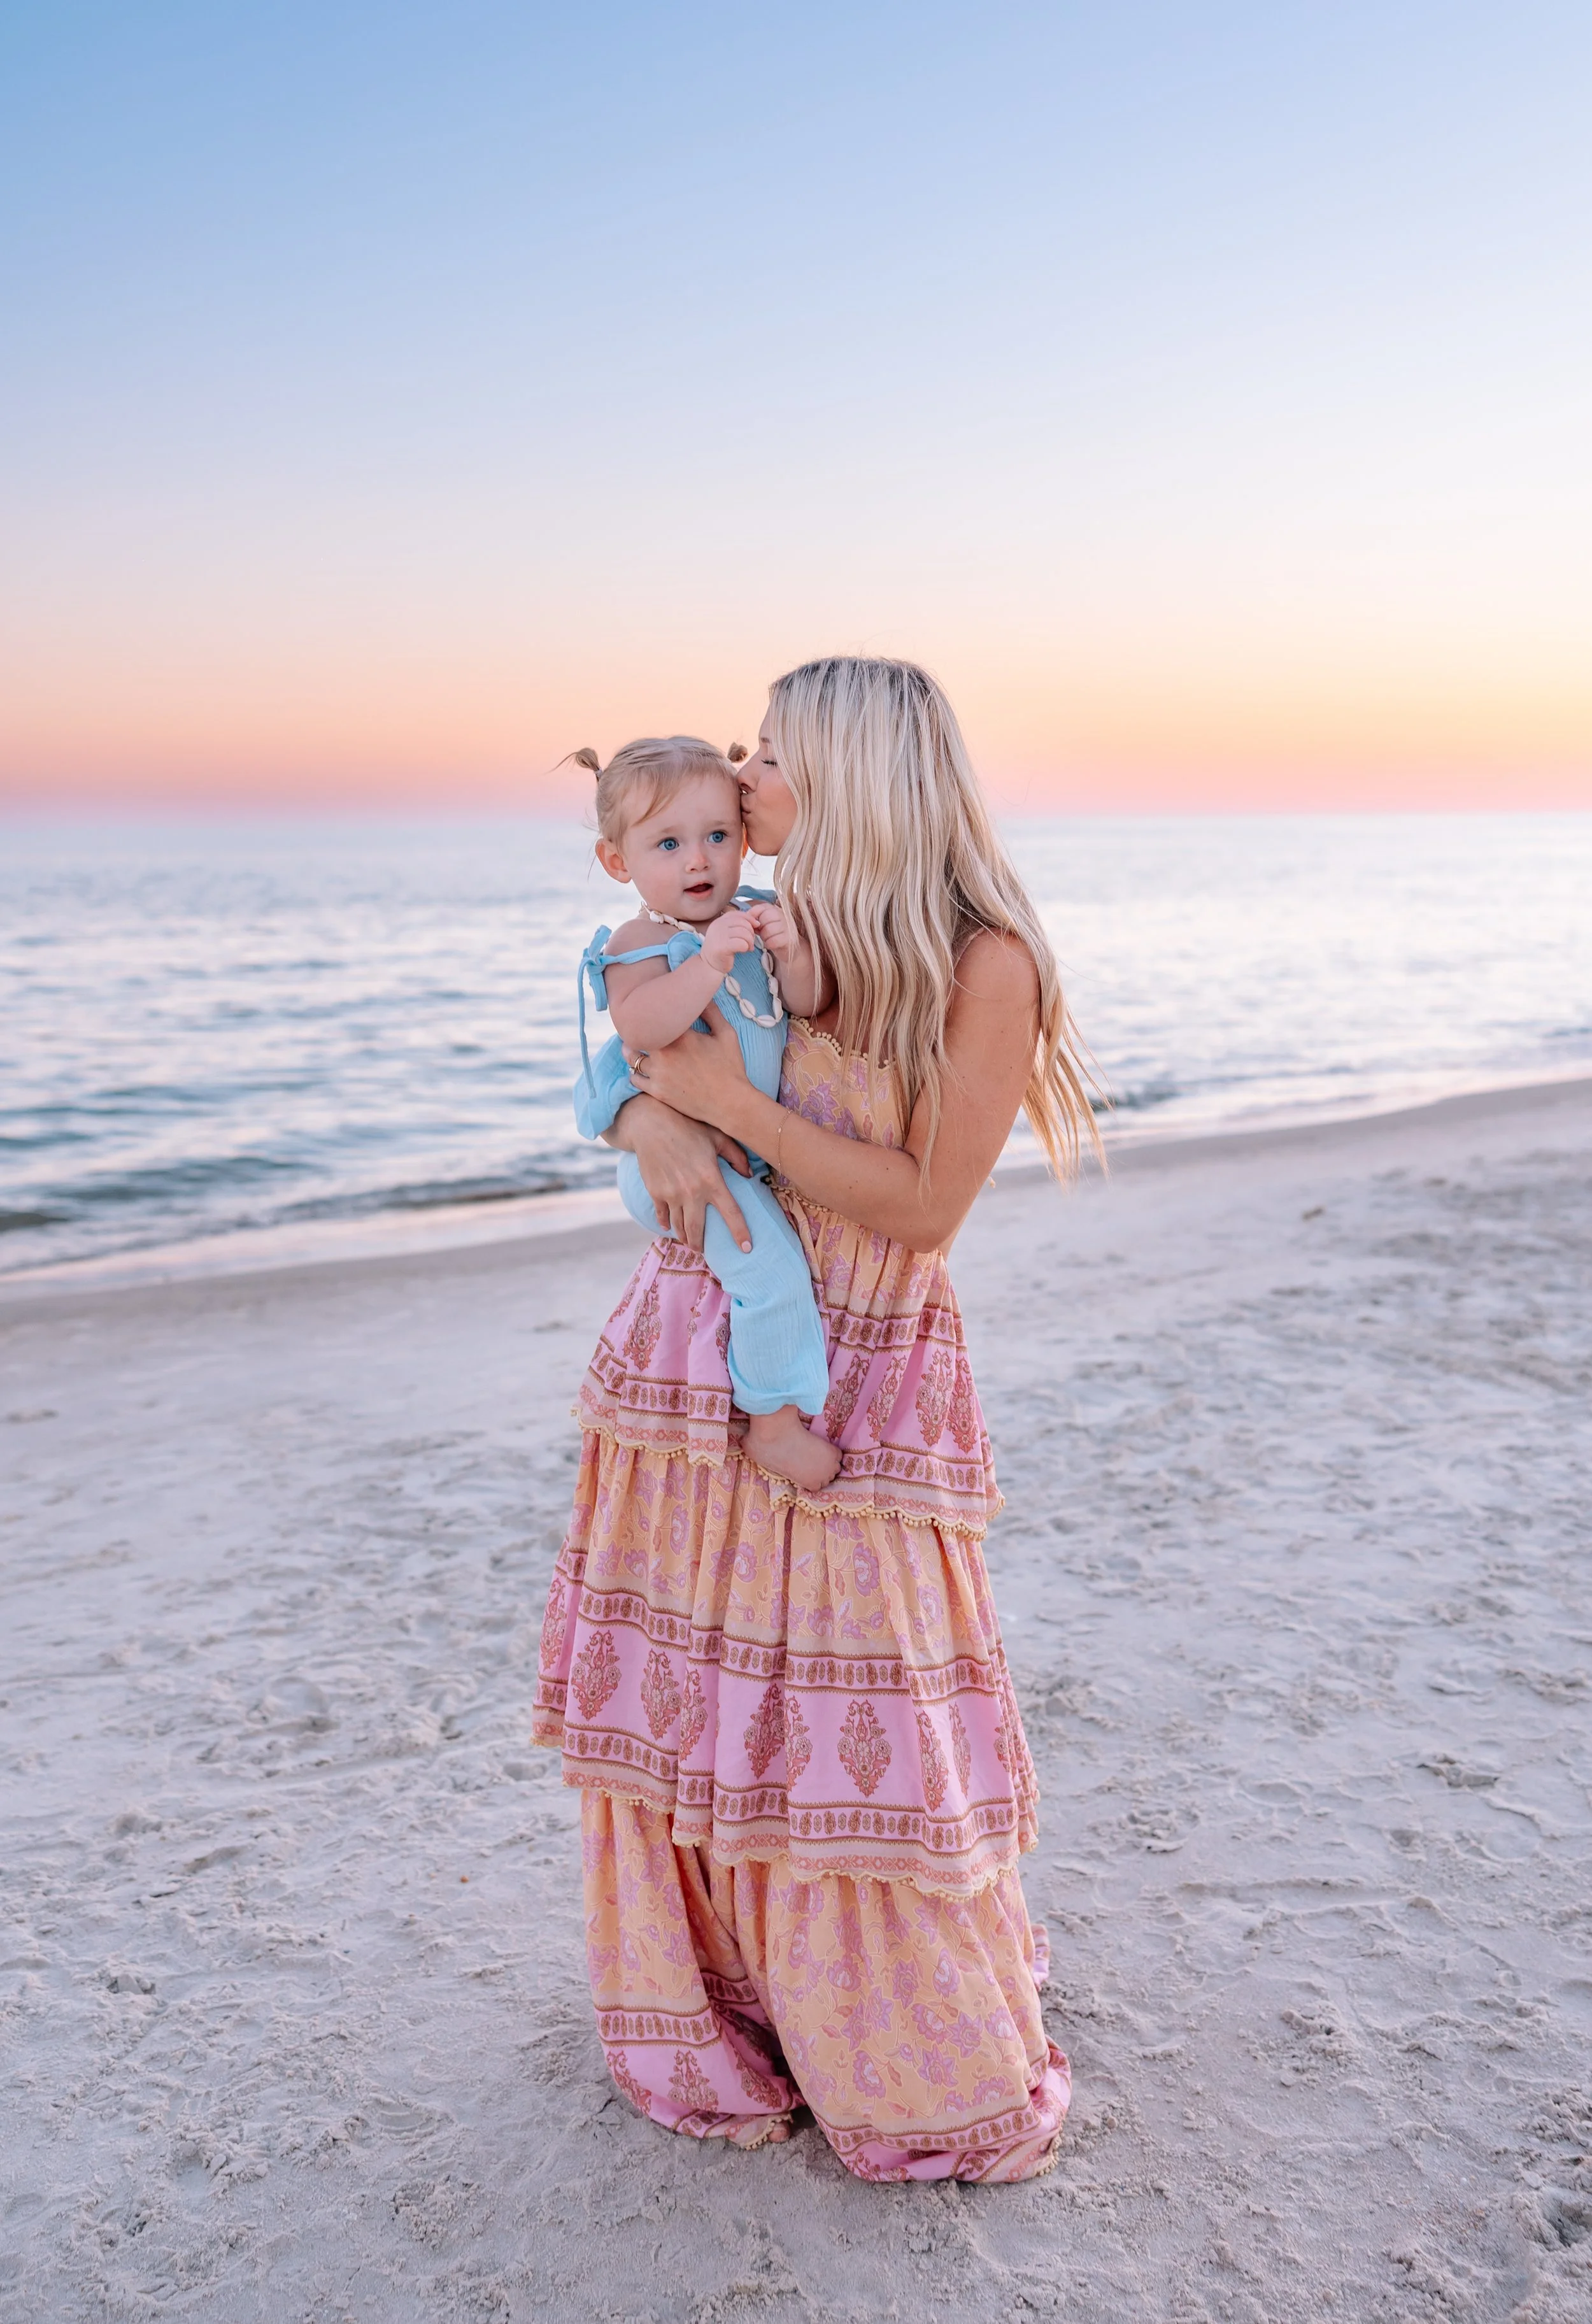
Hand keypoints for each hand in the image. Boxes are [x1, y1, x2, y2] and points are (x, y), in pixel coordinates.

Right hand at [618, 1094, 752, 1252]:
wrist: (650, 1124)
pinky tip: (669, 1227)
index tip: (746, 1248)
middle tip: (704, 1251)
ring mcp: (671, 1195)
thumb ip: (736, 1156)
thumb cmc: (687, 1127)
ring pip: (679, 1227)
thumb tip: (749, 1174)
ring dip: (685, 1238)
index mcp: (711, 1180)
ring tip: (689, 1242)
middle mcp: (691, 1192)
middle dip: (701, 1245)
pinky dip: (666, 1224)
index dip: (740, 1232)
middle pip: (697, 1230)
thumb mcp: (717, 1136)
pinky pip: (662, 1216)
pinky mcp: (655, 1193)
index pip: (731, 1213)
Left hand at [628, 1006, 753, 1131]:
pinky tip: (640, 1067)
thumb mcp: (726, 1034)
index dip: (652, 1012)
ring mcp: (659, 1073)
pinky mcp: (657, 1091)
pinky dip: (635, 1071)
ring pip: (632, 1056)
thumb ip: (712, 1012)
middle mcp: (665, 1053)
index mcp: (681, 1036)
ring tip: (632, 1046)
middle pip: (638, 1034)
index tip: (651, 1009)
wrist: (730, 1103)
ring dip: (631, 1050)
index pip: (656, 1016)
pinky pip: (634, 1078)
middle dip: (637, 1029)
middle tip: (636, 1025)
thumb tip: (700, 996)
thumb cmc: (730, 1068)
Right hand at [700, 908, 757, 975]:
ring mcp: (719, 936)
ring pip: (744, 933)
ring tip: (748, 947)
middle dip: (751, 933)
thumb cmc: (722, 949)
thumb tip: (756, 922)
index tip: (755, 927)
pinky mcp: (722, 947)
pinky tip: (743, 951)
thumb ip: (739, 925)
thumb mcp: (728, 933)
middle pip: (743, 923)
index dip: (750, 919)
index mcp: (719, 921)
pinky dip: (746, 947)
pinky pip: (742, 943)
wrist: (709, 964)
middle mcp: (718, 926)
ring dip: (750, 941)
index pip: (738, 914)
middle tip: (750, 942)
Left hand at [743, 899, 791, 953]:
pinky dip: (769, 944)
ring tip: (768, 938)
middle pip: (764, 919)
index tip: (754, 924)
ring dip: (764, 937)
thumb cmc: (772, 934)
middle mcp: (783, 915)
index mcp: (775, 909)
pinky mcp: (789, 938)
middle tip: (762, 933)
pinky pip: (773, 941)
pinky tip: (772, 944)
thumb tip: (747, 915)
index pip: (761, 908)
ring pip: (768, 930)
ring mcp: (788, 926)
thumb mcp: (763, 923)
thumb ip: (755, 917)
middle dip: (760, 928)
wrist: (788, 947)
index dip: (754, 916)